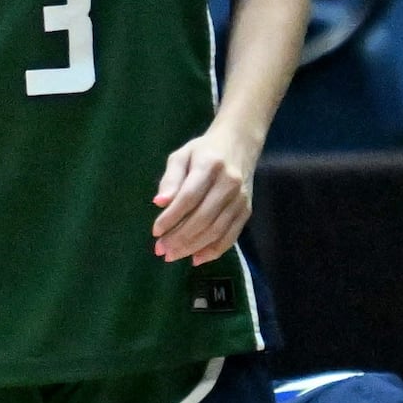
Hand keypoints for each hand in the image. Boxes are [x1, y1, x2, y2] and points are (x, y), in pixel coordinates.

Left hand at [150, 125, 256, 263]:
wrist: (239, 144)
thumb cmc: (204, 151)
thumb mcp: (181, 156)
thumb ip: (170, 179)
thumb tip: (159, 203)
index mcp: (210, 166)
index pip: (189, 197)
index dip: (172, 217)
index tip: (155, 231)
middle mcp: (229, 183)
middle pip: (203, 217)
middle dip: (180, 237)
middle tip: (161, 249)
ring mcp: (241, 199)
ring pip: (217, 230)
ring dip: (193, 247)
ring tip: (172, 255)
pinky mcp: (246, 210)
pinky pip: (231, 236)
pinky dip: (214, 250)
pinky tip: (196, 258)